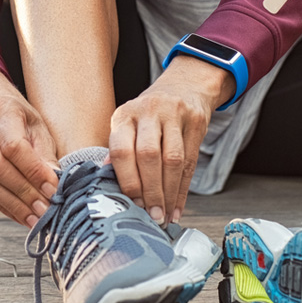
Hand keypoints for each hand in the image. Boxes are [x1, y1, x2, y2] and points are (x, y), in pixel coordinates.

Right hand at [0, 68, 59, 226]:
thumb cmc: (14, 112)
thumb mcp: (35, 122)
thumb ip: (44, 152)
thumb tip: (55, 183)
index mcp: (0, 108)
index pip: (14, 146)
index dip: (34, 172)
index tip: (53, 190)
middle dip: (23, 194)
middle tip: (45, 211)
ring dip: (11, 205)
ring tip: (33, 218)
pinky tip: (16, 213)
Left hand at [108, 55, 234, 226]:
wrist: (184, 86)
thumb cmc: (150, 115)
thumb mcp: (129, 125)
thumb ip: (118, 151)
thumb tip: (105, 183)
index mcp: (125, 115)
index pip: (121, 150)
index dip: (128, 181)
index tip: (132, 205)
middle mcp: (148, 110)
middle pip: (148, 156)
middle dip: (150, 191)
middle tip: (151, 216)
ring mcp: (174, 113)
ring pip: (172, 160)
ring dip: (168, 193)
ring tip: (164, 216)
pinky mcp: (195, 121)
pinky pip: (190, 161)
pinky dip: (183, 190)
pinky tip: (177, 207)